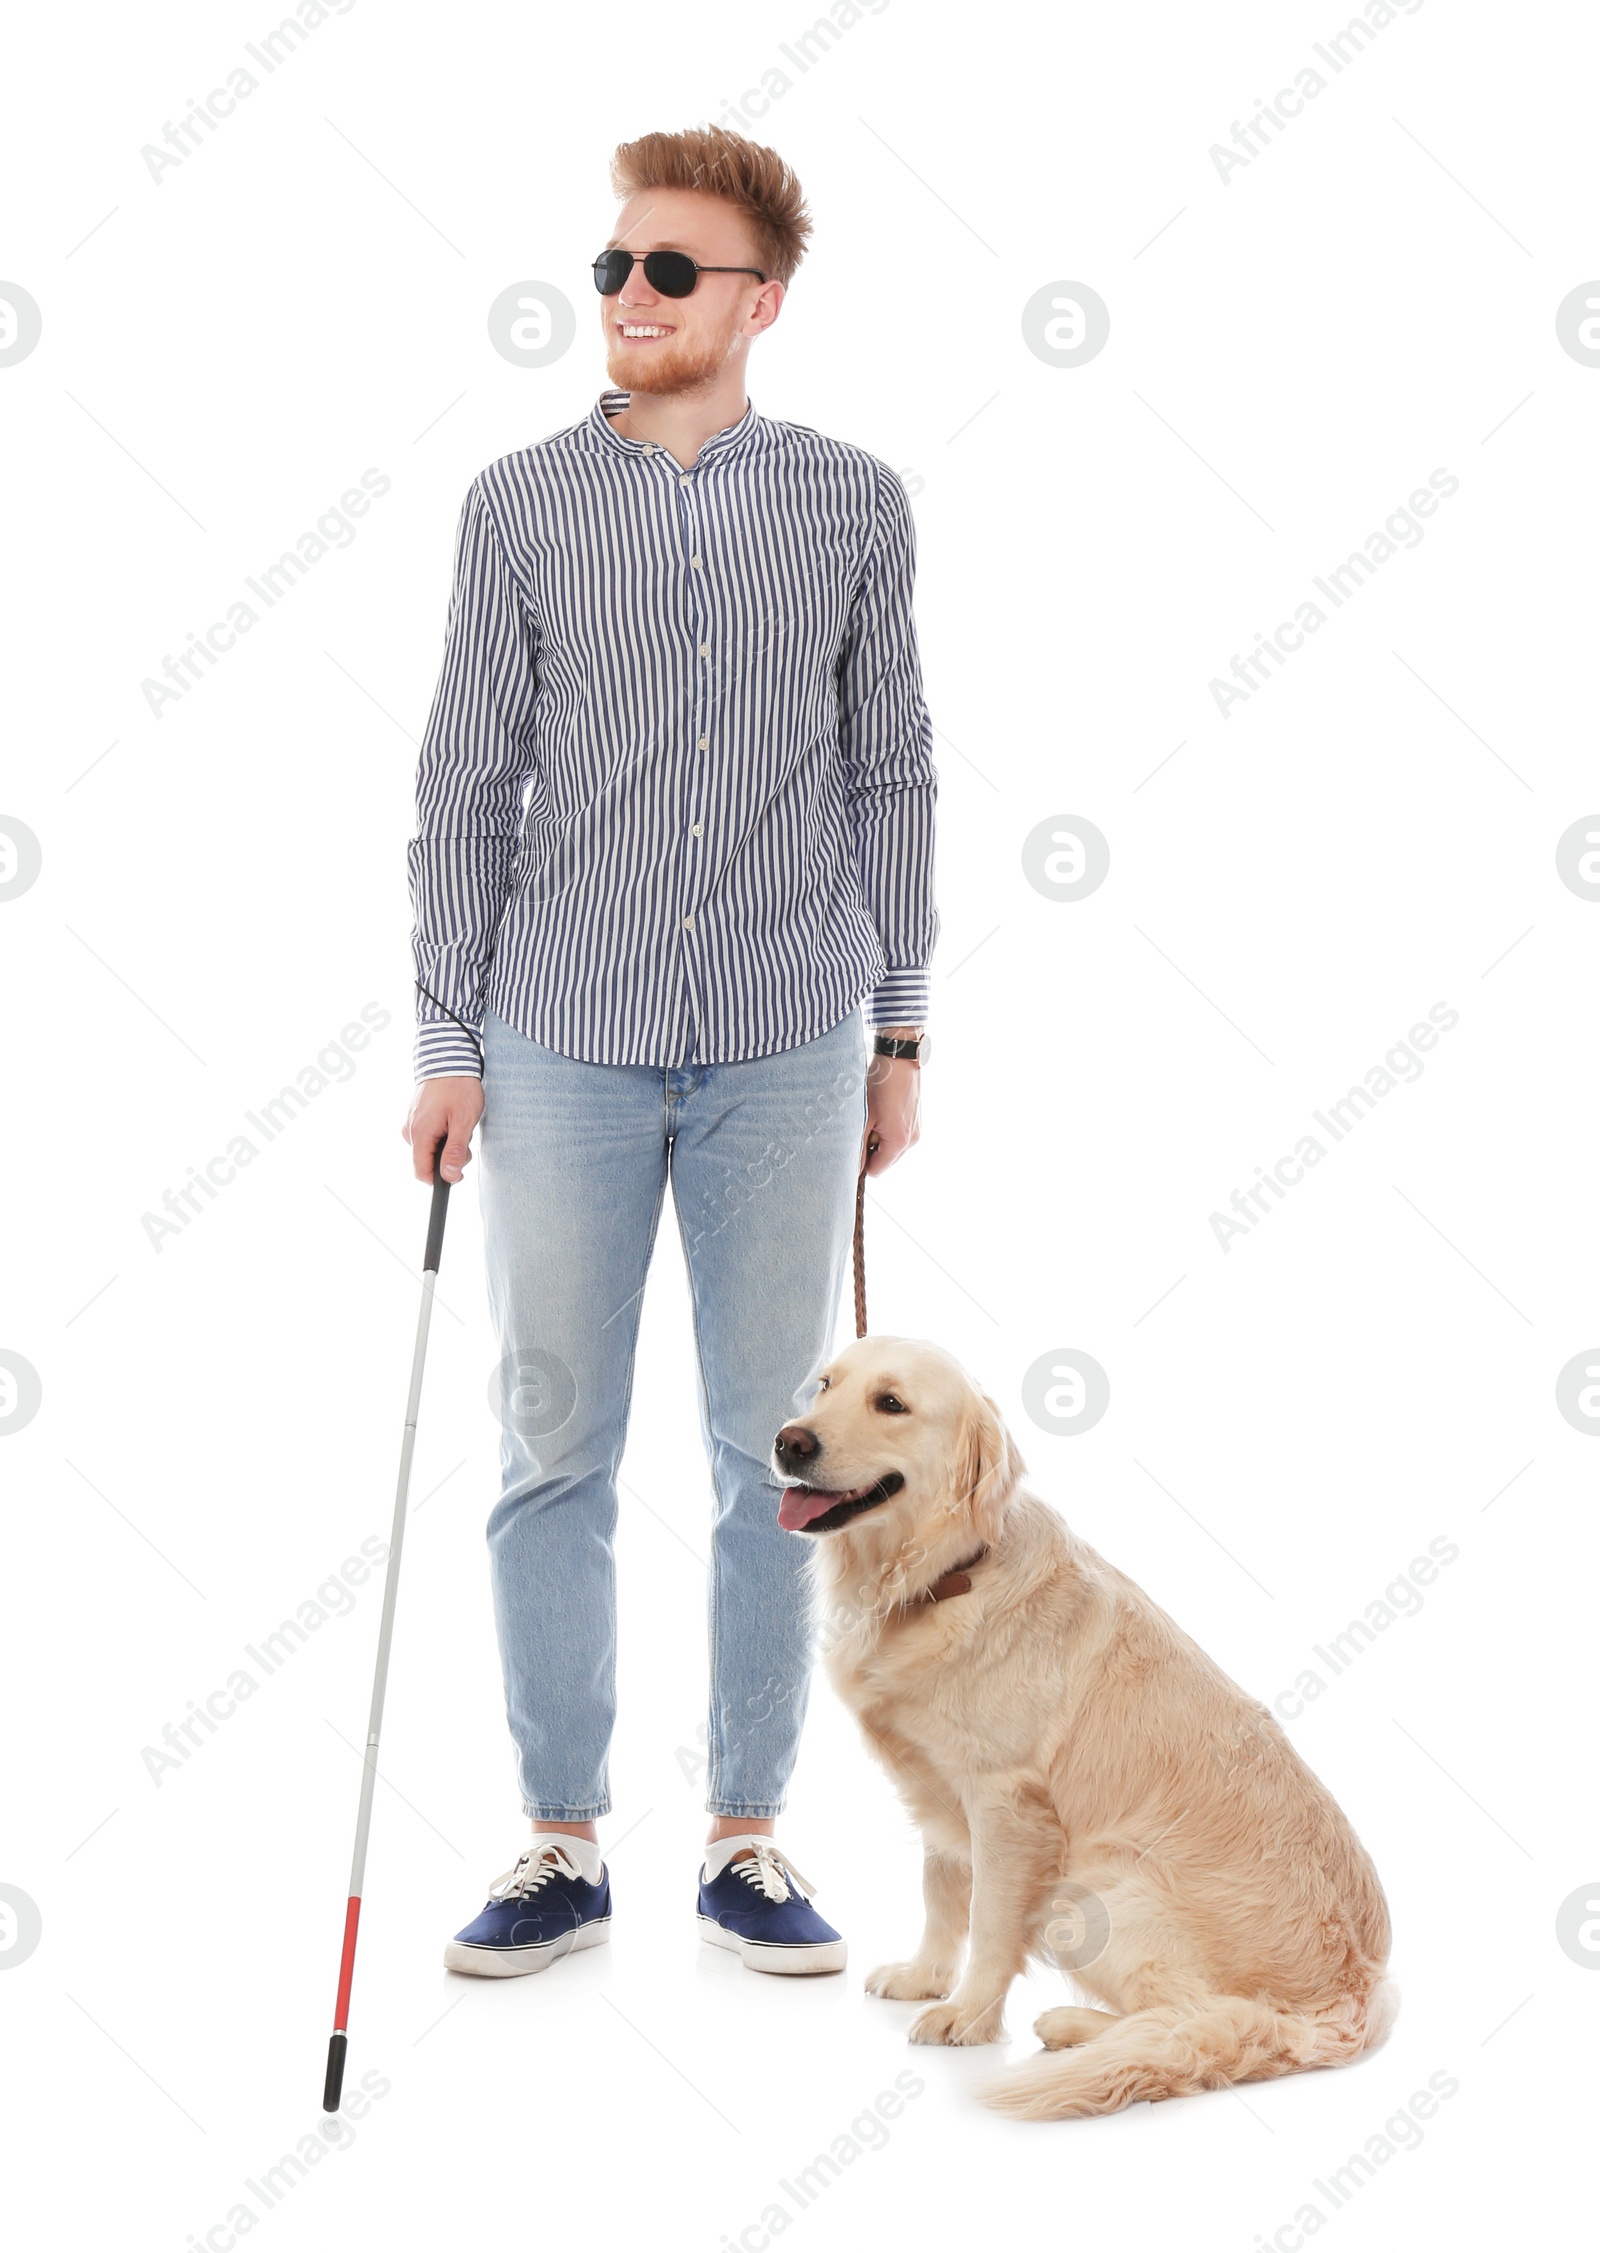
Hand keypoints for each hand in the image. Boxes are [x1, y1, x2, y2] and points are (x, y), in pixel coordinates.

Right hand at [402, 1075, 483, 1184]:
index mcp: (419, 1133)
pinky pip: (428, 1136)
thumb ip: (456, 1151)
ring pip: (429, 1148)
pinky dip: (442, 1133)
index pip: (421, 1172)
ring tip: (459, 1124)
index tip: (457, 1173)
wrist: (449, 1059)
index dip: (439, 1179)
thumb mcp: (464, 1121)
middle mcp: (409, 1130)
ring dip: (447, 1144)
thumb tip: (449, 1176)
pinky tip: (451, 1119)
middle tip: (466, 1140)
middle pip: (427, 1161)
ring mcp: (411, 1123)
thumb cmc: (458, 1087)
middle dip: (448, 1157)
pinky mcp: (416, 1117)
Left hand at [860, 1053, 920, 1175]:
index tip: (852, 1146)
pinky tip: (882, 1111)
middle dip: (871, 1149)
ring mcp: (916, 1130)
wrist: (899, 1058)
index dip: (862, 1162)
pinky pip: (899, 1135)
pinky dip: (888, 1129)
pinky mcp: (916, 1120)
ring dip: (879, 1138)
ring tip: (873, 1116)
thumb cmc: (880, 1085)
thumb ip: (859, 1145)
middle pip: (885, 1160)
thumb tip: (853, 1167)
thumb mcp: (863, 1117)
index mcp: (899, 1142)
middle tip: (862, 1127)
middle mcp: (912, 1140)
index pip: (876, 1170)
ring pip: (891, 1148)